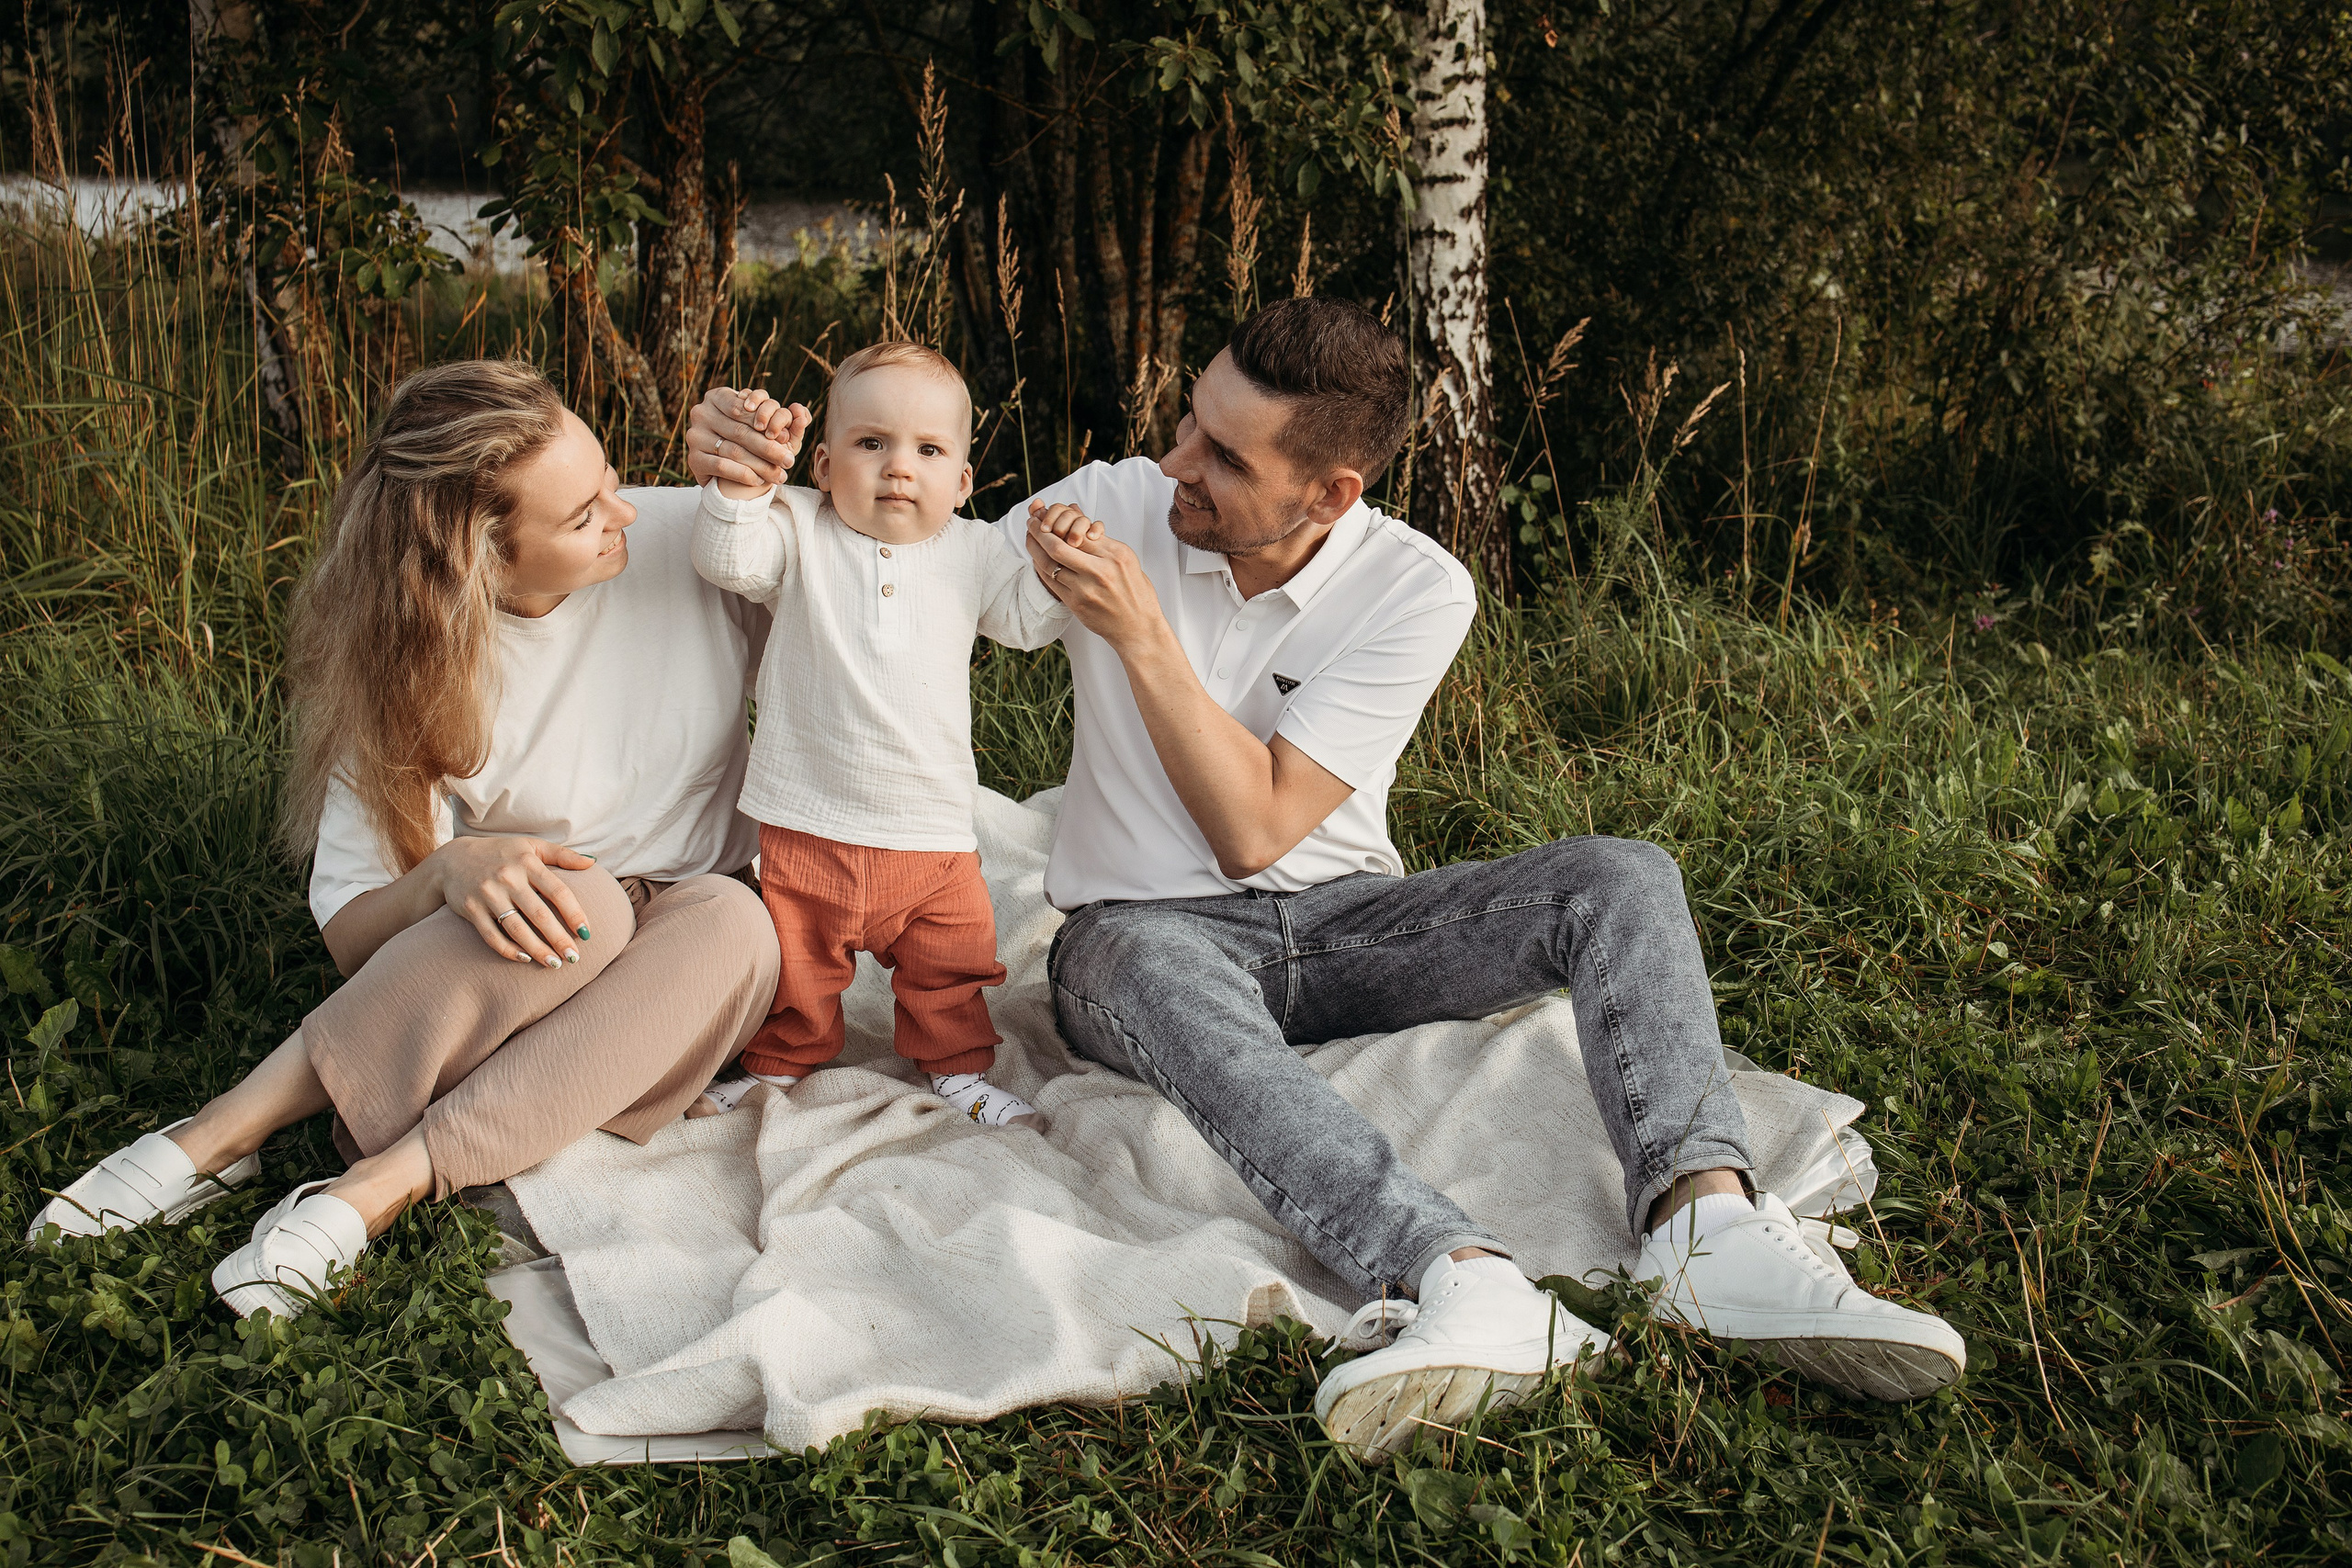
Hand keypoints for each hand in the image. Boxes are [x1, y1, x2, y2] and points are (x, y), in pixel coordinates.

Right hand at [423, 836, 599, 967]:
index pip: (558, 891)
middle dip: (559, 939)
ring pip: (517, 928)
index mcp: (527, 863)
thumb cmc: (501, 853)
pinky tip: (524, 959)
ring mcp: (487, 894)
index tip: (586, 933)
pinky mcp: (470, 909)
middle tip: (574, 958)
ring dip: (537, 949)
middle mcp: (508, 878)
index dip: (574, 913)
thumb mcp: (531, 846)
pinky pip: (491, 935)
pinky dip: (508, 949)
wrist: (451, 859)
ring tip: (554, 964)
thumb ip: (562, 855)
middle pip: (539, 914)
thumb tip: (592, 862)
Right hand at [687, 387, 810, 490]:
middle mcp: (701, 413)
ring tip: (781, 475)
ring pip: (734, 450)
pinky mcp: (693, 458)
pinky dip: (743, 474)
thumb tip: (803, 413)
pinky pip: (722, 466)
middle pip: (742, 431)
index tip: (788, 438)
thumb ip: (783, 418)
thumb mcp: (763, 425)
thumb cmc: (748, 440)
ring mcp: (695, 436)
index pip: (745, 408)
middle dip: (769, 447)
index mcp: (717, 397)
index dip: (767, 422)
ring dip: (761, 465)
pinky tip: (759, 480)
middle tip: (790, 461)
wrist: (723, 468)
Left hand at [1027, 503, 1166, 653]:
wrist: (1138, 628)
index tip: (1048, 514)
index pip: (1080, 530)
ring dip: (1034, 548)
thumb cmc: (1135, 592)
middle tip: (1031, 522)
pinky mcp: (1076, 604)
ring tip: (1029, 537)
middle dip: (1040, 531)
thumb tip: (1079, 521)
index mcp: (1115, 555)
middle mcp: (1100, 571)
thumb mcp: (1127, 560)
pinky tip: (1036, 559)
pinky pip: (1051, 582)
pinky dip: (1040, 567)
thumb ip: (1103, 543)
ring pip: (1050, 564)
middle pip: (1059, 546)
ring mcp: (1086, 589)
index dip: (1059, 520)